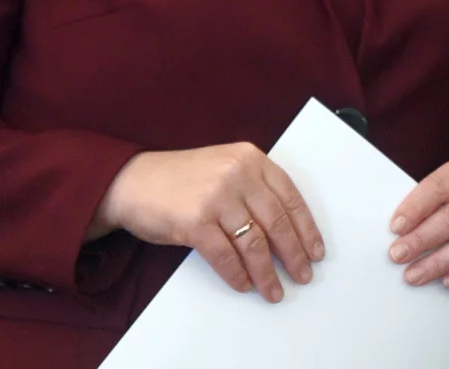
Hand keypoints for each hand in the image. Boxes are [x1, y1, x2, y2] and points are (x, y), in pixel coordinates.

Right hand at [91, 144, 323, 302]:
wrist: (132, 182)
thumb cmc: (181, 180)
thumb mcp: (224, 168)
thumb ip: (254, 188)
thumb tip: (286, 233)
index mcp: (250, 158)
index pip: (290, 197)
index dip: (306, 228)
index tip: (316, 250)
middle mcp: (237, 174)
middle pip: (277, 222)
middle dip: (293, 254)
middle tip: (303, 275)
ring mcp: (216, 197)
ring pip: (254, 243)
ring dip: (267, 272)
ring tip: (274, 290)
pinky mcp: (194, 221)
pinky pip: (225, 256)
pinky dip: (237, 274)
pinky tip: (244, 284)